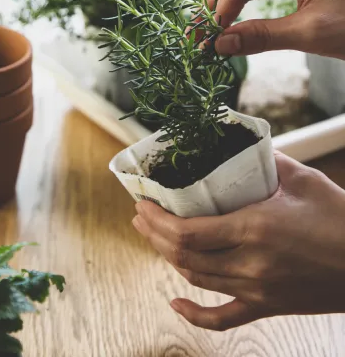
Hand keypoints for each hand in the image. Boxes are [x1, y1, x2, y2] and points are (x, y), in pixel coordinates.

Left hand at [132, 152, 344, 330]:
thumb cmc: (342, 219)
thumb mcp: (303, 180)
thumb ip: (267, 162)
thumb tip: (239, 147)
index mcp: (255, 229)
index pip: (188, 231)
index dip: (157, 220)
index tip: (142, 205)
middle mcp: (250, 264)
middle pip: (184, 255)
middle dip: (154, 235)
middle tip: (141, 217)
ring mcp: (258, 290)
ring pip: (196, 279)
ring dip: (168, 259)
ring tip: (154, 239)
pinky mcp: (268, 306)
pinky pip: (224, 319)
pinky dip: (196, 315)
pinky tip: (176, 304)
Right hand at [206, 0, 344, 58]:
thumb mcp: (308, 33)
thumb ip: (262, 37)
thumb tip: (220, 45)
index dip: (220, 11)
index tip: (207, 38)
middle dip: (215, 5)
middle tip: (198, 34)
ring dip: (224, 3)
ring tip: (209, 28)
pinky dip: (240, 2)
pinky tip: (229, 19)